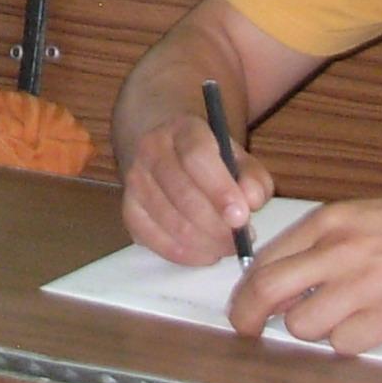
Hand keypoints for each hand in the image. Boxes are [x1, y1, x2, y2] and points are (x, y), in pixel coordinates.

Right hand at [121, 112, 275, 268]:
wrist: (168, 152)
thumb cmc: (211, 160)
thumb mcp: (239, 158)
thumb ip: (253, 178)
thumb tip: (252, 201)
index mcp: (182, 129)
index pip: (196, 157)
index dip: (219, 190)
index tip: (241, 217)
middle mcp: (151, 149)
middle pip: (181, 193)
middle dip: (215, 225)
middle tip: (240, 240)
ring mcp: (135, 180)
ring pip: (169, 221)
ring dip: (204, 242)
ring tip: (227, 245)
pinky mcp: (128, 209)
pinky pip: (153, 240)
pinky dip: (184, 254)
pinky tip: (206, 252)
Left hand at [234, 191, 381, 352]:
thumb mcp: (359, 215)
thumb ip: (318, 241)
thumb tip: (278, 272)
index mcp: (328, 222)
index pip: (264, 259)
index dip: (245, 288)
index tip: (243, 302)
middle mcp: (338, 253)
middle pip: (267, 292)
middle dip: (247, 316)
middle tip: (247, 328)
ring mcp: (362, 287)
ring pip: (302, 325)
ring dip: (308, 329)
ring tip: (330, 317)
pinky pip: (342, 344)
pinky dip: (344, 342)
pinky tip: (361, 325)